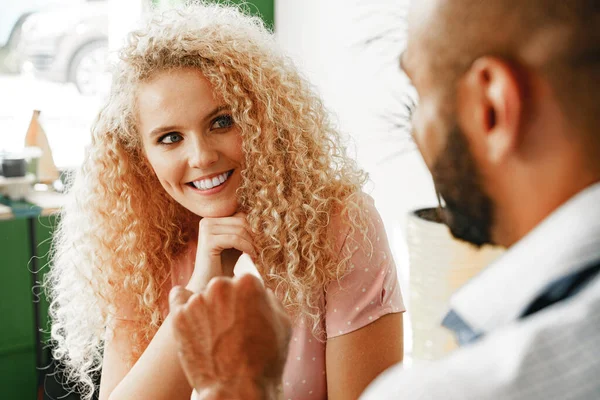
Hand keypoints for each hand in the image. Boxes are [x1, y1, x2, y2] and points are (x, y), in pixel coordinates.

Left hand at [169, 275, 291, 399]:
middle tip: (232, 325)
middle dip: (228, 301)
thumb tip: (261, 292)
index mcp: (248, 283)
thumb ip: (270, 299)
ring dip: (207, 306)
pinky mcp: (179, 315)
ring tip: (214, 331)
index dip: (247, 297)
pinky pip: (178, 296)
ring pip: (202, 294)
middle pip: (223, 286)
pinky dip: (184, 303)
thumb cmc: (265, 360)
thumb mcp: (283, 322)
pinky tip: (192, 316)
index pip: (245, 280)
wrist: (238, 390)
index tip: (247, 310)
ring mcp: (198, 300)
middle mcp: (221, 285)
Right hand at [187, 212, 255, 291]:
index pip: (240, 215)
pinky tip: (251, 256)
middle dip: (254, 235)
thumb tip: (261, 219)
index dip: (253, 228)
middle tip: (259, 249)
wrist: (209, 284)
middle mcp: (207, 221)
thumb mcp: (235, 242)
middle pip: (241, 220)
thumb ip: (243, 229)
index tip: (259, 242)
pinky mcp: (208, 241)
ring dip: (252, 243)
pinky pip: (235, 239)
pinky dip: (247, 247)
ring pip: (240, 230)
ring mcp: (206, 229)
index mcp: (212, 218)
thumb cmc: (224, 264)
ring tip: (255, 254)